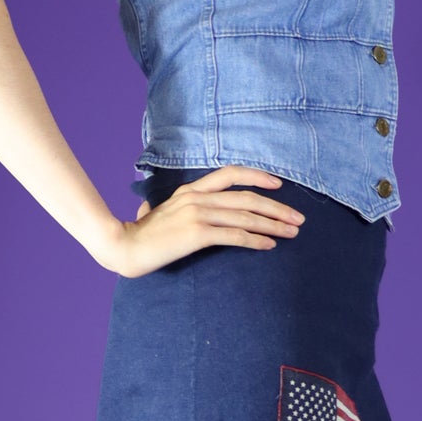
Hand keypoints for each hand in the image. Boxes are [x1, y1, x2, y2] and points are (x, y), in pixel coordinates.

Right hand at [102, 166, 304, 277]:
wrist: (123, 246)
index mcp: (191, 189)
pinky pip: (235, 235)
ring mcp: (198, 214)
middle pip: (247, 197)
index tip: (279, 185)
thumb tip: (155, 208)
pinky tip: (270, 245)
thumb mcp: (159, 212)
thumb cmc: (140, 234)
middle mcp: (197, 197)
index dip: (258, 176)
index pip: (231, 174)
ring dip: (274, 225)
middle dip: (277, 207)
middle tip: (298, 217)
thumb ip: (169, 208)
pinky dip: (256, 239)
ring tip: (292, 232)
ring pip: (246, 216)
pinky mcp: (197, 234)